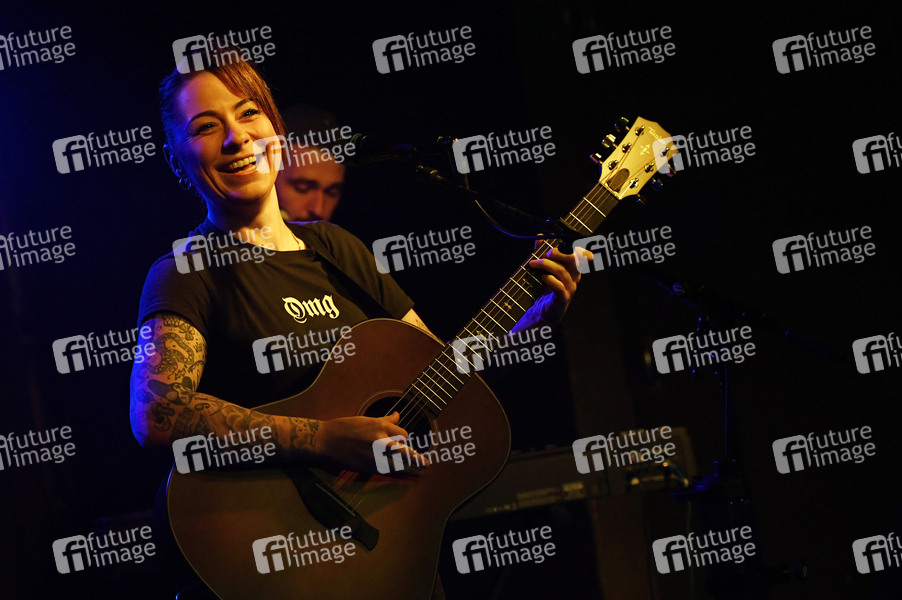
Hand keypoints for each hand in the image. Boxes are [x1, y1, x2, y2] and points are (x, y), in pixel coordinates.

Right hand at [315, 412, 429, 474]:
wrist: (325, 441)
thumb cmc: (344, 427)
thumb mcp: (365, 419)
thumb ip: (384, 420)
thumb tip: (397, 416)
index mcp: (379, 426)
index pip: (402, 434)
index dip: (403, 438)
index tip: (402, 442)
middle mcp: (379, 441)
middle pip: (404, 451)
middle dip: (416, 458)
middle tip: (427, 464)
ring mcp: (374, 456)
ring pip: (398, 464)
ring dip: (410, 468)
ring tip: (420, 471)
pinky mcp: (367, 467)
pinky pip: (387, 471)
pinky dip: (397, 473)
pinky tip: (405, 475)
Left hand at [524, 246, 591, 324]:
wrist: (543, 312)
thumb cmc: (546, 289)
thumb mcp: (545, 268)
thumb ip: (542, 252)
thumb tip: (539, 237)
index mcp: (573, 269)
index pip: (582, 255)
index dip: (577, 247)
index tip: (562, 242)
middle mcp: (574, 278)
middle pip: (574, 260)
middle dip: (559, 253)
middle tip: (546, 253)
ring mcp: (570, 288)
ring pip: (562, 272)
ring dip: (546, 265)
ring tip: (533, 264)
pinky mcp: (563, 298)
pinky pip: (559, 286)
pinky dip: (550, 280)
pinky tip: (542, 277)